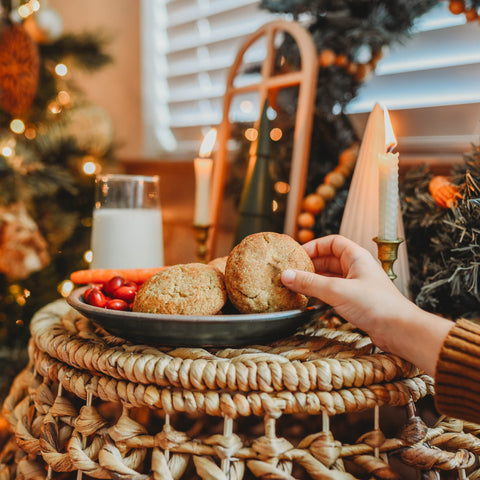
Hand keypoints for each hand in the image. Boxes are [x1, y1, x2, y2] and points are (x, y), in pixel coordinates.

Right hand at [281, 235, 452, 374]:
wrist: (399, 330)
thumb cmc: (376, 305)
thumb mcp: (337, 291)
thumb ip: (310, 283)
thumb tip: (286, 275)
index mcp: (356, 257)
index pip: (332, 242)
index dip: (314, 246)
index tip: (297, 255)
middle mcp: (357, 268)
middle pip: (329, 259)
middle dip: (311, 265)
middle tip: (292, 272)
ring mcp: (357, 285)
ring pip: (331, 277)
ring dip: (315, 280)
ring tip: (297, 286)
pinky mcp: (357, 301)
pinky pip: (334, 292)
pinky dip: (321, 294)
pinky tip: (311, 301)